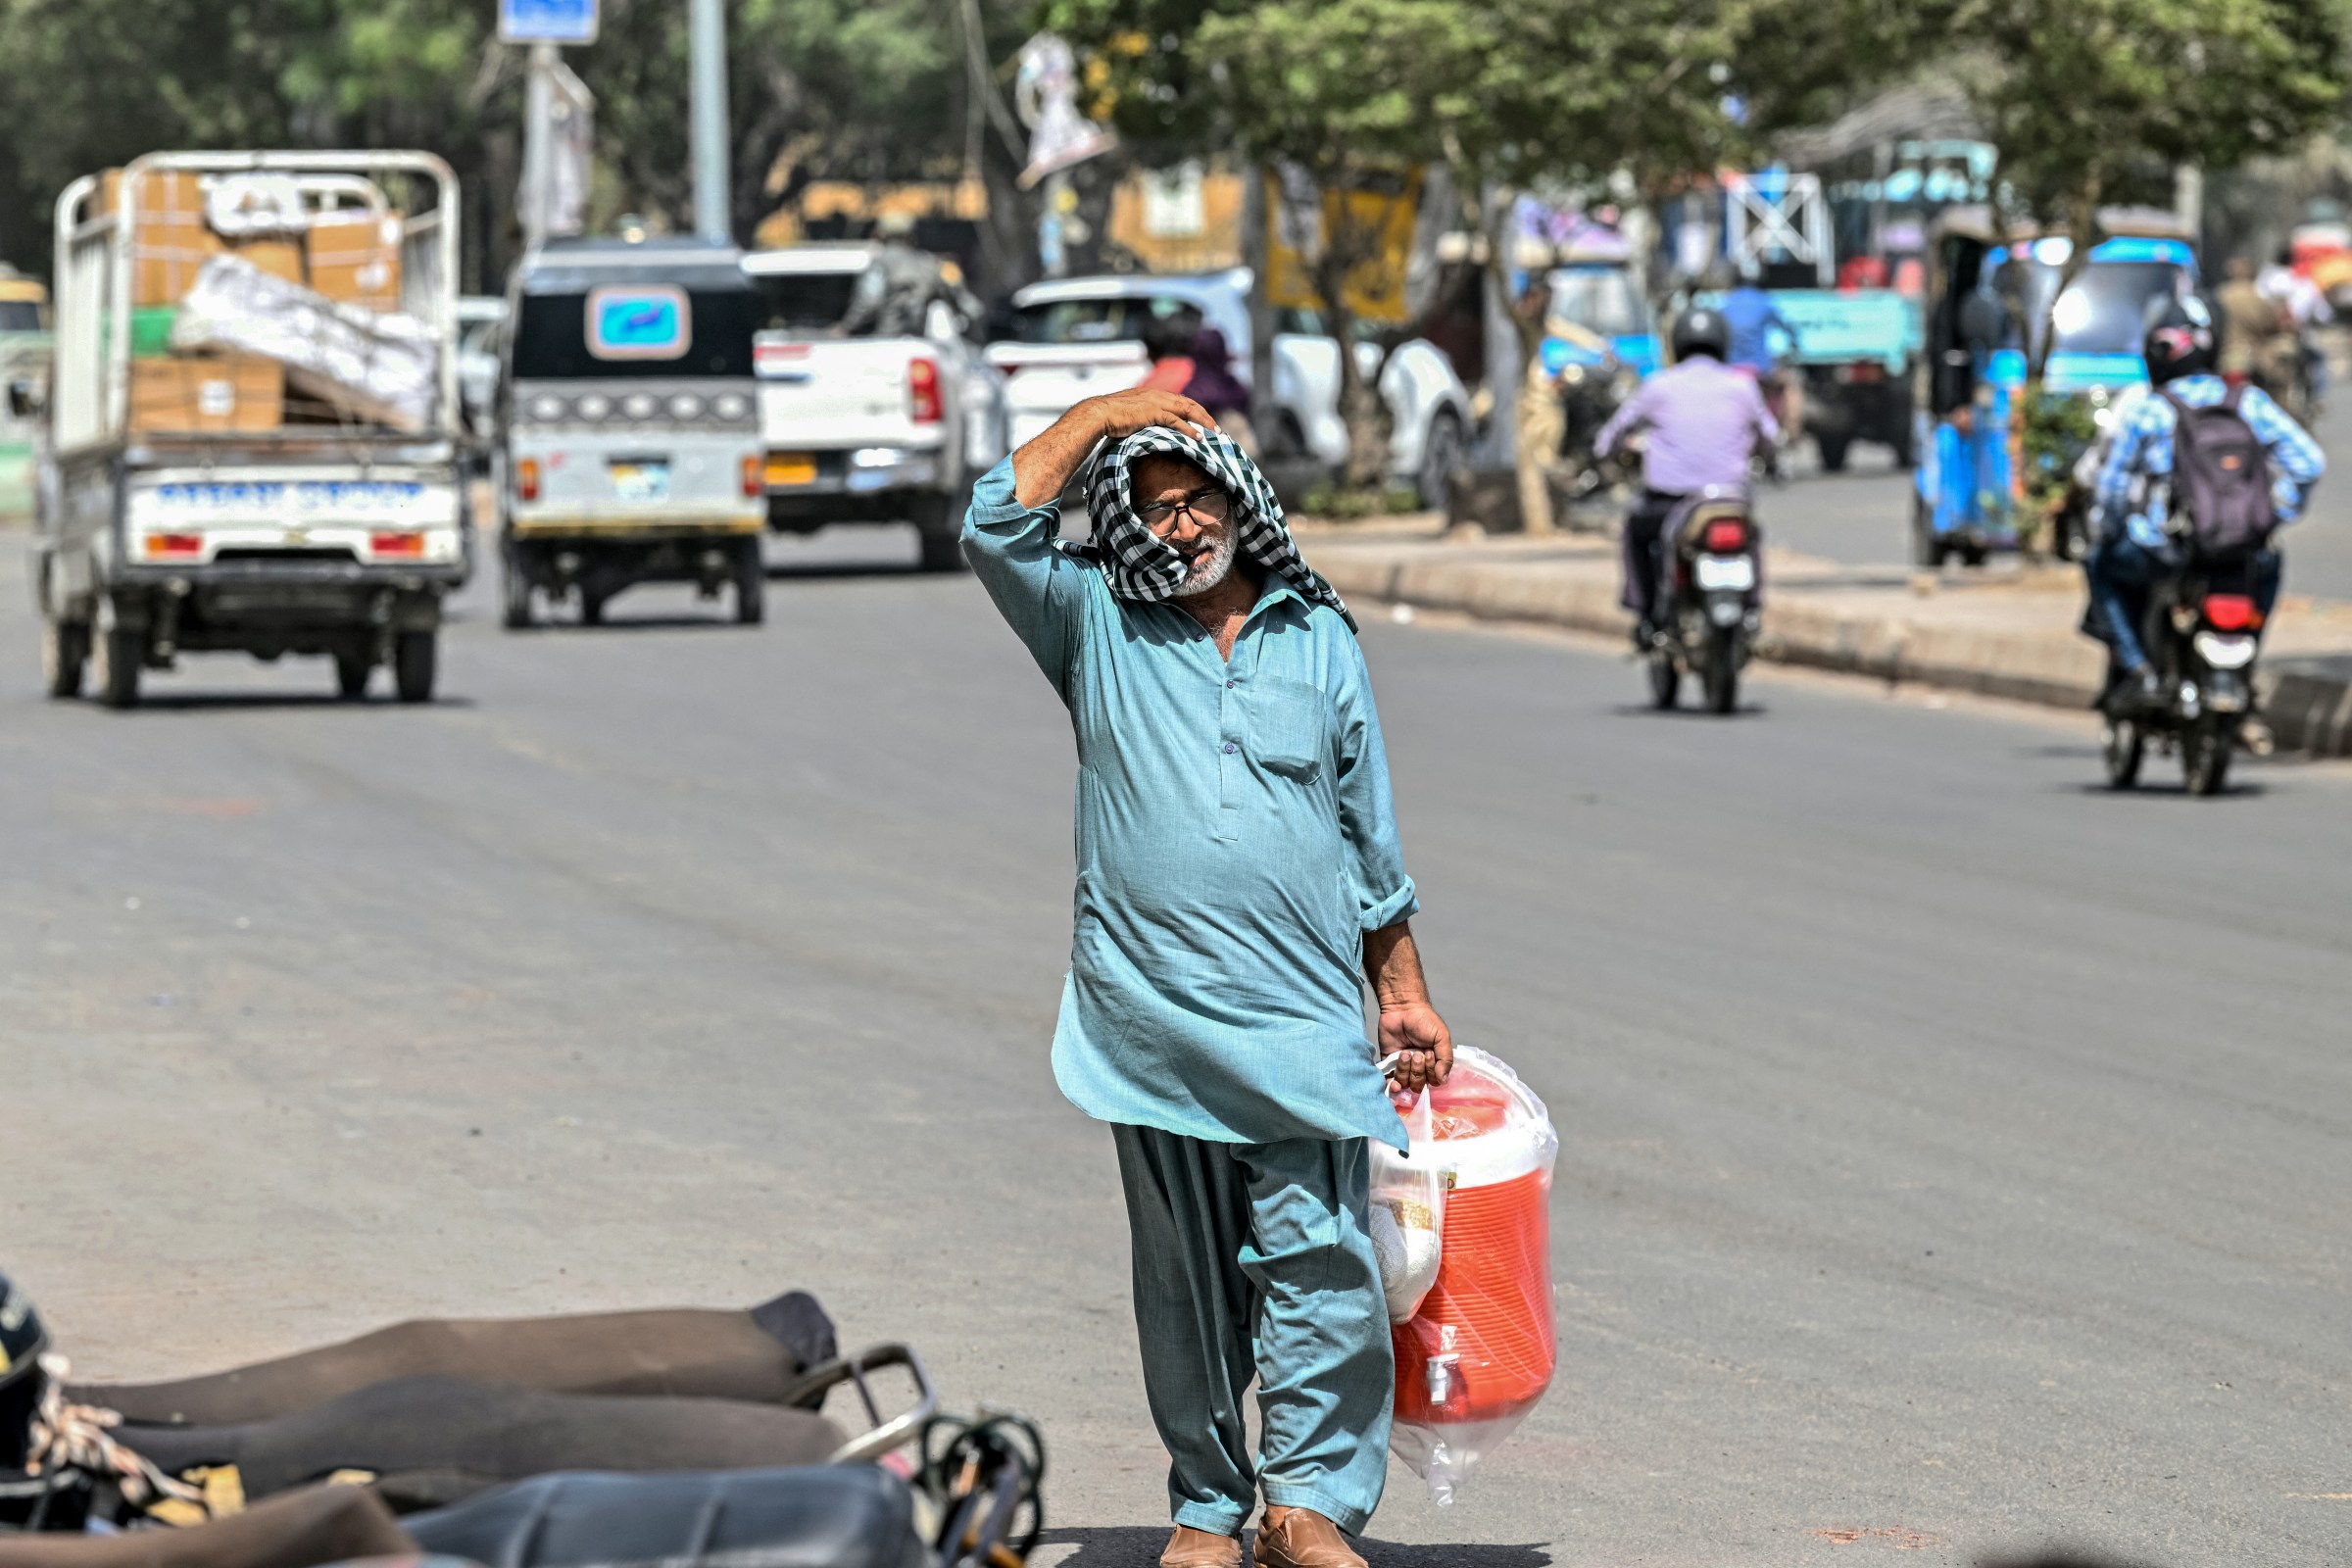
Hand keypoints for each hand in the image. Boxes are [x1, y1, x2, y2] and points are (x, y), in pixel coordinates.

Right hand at [1080, 387, 1213, 440]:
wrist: (1098, 413)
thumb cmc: (1110, 417)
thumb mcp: (1131, 414)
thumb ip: (1142, 417)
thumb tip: (1146, 427)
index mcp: (1154, 394)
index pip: (1181, 401)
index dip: (1195, 410)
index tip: (1205, 422)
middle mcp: (1158, 395)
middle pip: (1189, 403)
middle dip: (1206, 416)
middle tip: (1217, 429)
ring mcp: (1156, 402)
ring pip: (1188, 410)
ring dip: (1204, 422)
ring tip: (1215, 433)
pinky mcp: (1153, 413)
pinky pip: (1176, 421)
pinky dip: (1189, 429)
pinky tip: (1199, 438)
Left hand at [1378, 1001, 1453, 1093]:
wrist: (1402, 1008)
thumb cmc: (1425, 1020)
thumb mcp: (1441, 1037)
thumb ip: (1446, 1059)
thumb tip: (1443, 1080)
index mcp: (1433, 1064)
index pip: (1433, 1081)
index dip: (1430, 1072)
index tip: (1428, 1053)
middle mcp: (1418, 1068)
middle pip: (1418, 1085)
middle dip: (1417, 1071)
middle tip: (1416, 1052)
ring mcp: (1403, 1067)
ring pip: (1404, 1084)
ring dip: (1404, 1071)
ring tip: (1404, 1053)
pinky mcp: (1388, 1064)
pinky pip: (1388, 1082)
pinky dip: (1390, 1085)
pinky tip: (1393, 1081)